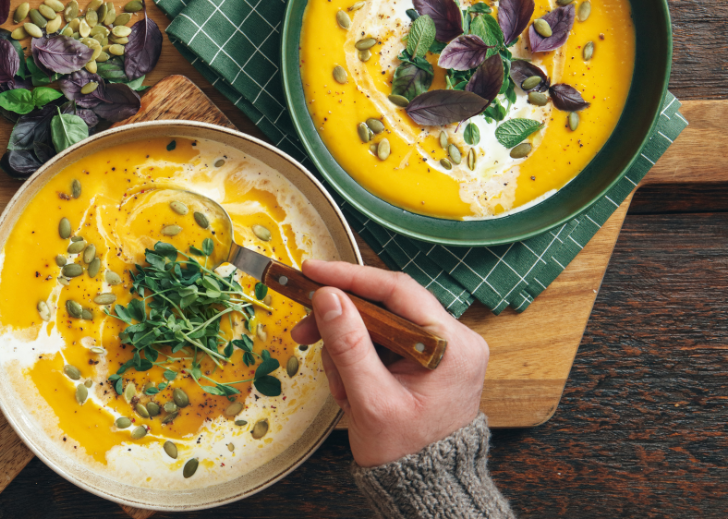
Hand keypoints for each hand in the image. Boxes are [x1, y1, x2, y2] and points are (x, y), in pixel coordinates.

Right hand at [291, 261, 488, 466]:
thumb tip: (328, 297)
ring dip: (346, 348)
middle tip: (303, 331)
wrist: (423, 484)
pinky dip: (357, 358)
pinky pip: (381, 342)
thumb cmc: (406, 452)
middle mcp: (453, 339)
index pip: (397, 291)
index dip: (350, 277)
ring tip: (338, 384)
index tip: (313, 272)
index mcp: (452, 345)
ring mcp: (439, 349)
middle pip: (384, 306)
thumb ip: (348, 345)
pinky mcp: (424, 359)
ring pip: (377, 324)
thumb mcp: (370, 399)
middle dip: (340, 321)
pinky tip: (349, 385)